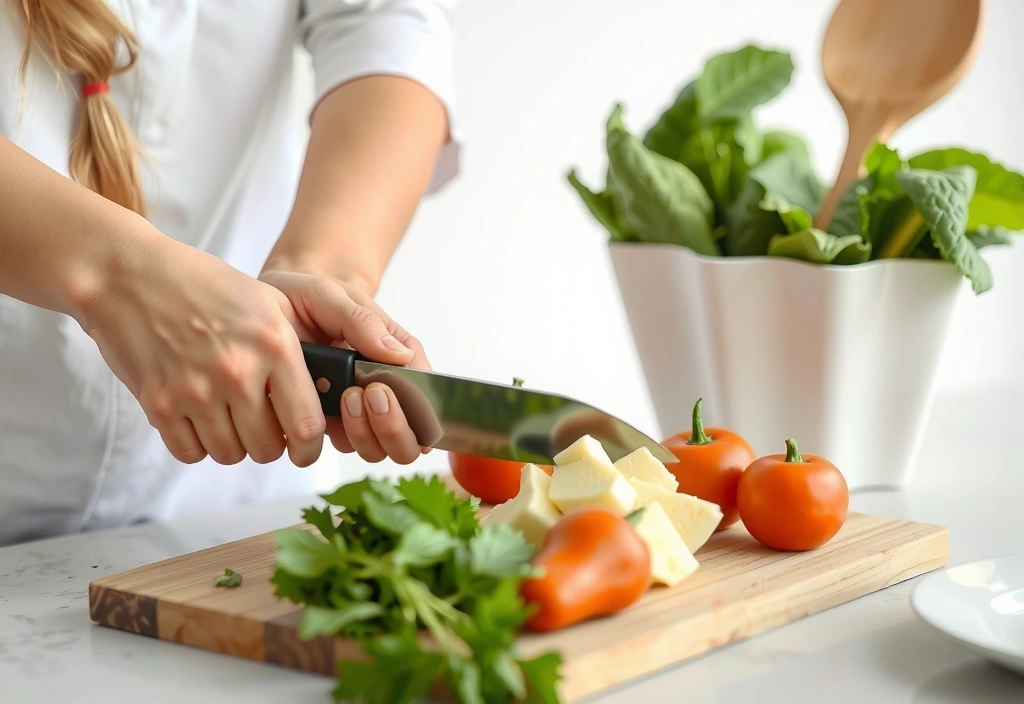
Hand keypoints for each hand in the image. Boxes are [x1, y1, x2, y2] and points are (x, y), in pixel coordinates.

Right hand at [83, 237, 326, 466]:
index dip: (309, 447)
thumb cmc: (203, 285)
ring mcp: (196, 391)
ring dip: (232, 443)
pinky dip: (196, 443)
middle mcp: (238, 372)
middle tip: (260, 423)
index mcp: (275, 346)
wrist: (129, 274)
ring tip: (226, 414)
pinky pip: (190, 452)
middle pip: (267, 448)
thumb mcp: (268, 303)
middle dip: (268, 443)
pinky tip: (197, 416)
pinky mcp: (159, 404)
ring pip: (229, 454)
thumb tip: (323, 396)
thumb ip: (299, 352)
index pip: (306, 425)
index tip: (304, 448)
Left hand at [259, 269, 430, 464]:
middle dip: (394, 427)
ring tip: (345, 398)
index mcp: (397, 356)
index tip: (385, 388)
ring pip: (378, 449)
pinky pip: (342, 446)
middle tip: (370, 396)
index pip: (427, 389)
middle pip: (410, 437)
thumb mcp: (333, 296)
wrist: (264, 306)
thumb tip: (400, 356)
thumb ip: (364, 322)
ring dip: (365, 433)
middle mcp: (383, 388)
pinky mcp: (328, 423)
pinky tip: (318, 408)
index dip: (417, 403)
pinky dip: (335, 435)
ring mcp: (357, 411)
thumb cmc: (305, 296)